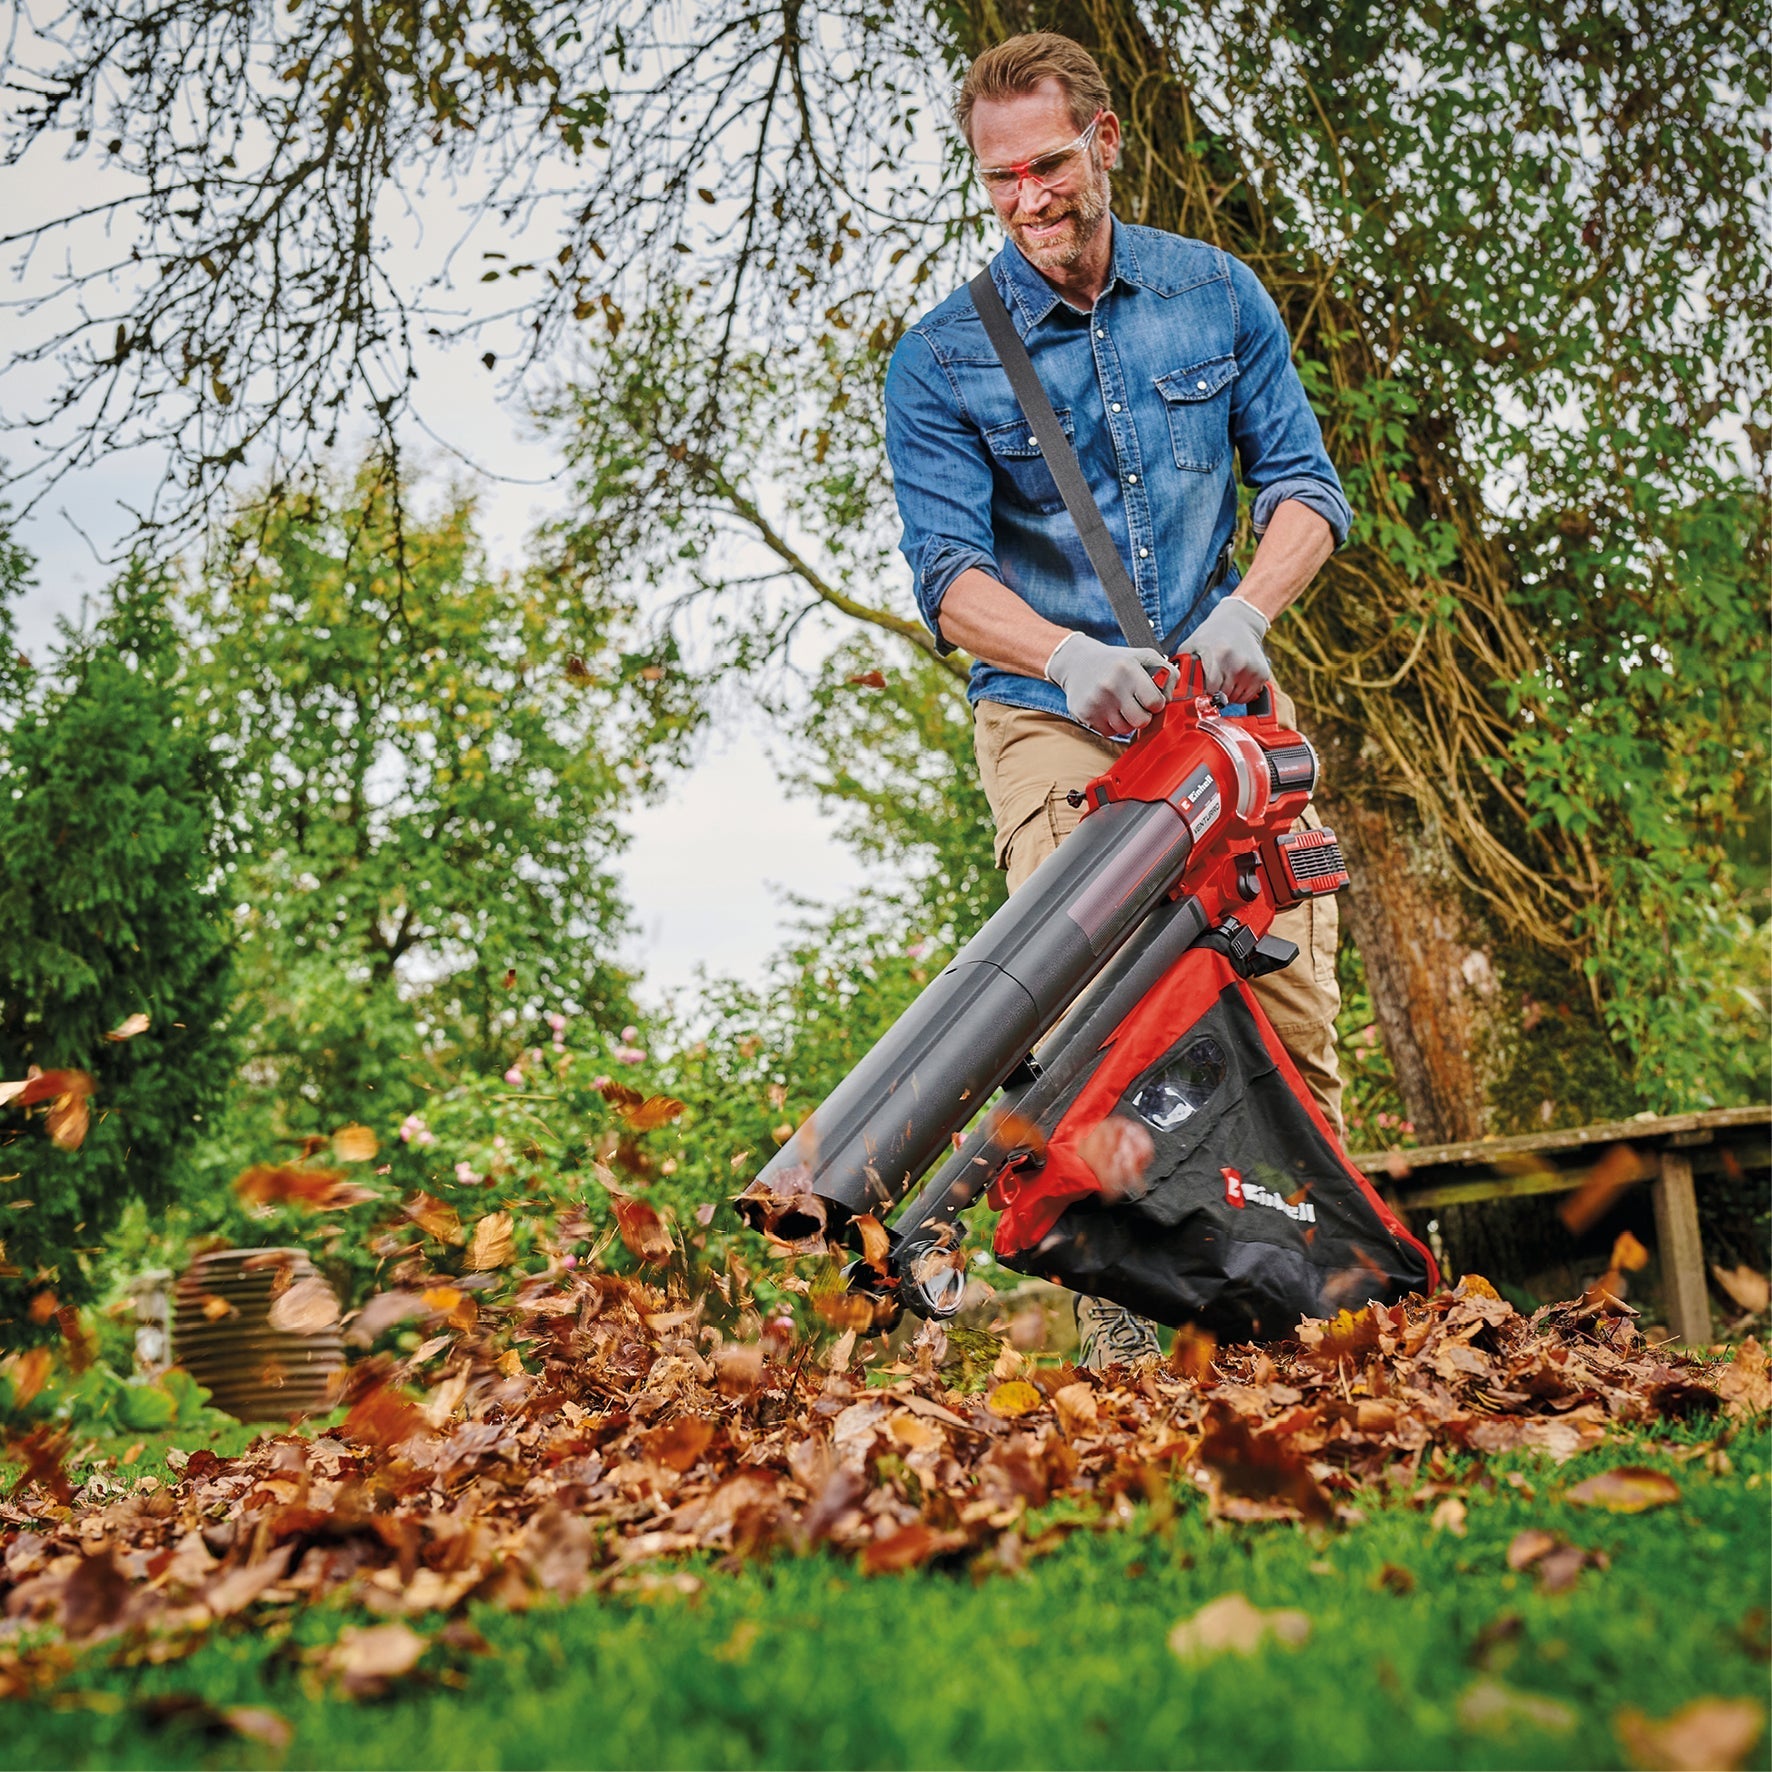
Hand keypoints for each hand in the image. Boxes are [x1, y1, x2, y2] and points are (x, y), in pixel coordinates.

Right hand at [1044, 632, 1172, 735]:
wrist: (1077, 662)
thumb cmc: (1115, 661)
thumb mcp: (1143, 656)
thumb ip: (1166, 672)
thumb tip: (1174, 695)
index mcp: (1128, 669)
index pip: (1155, 703)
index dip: (1156, 704)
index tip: (1151, 699)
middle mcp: (1111, 686)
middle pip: (1141, 721)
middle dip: (1143, 715)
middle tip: (1136, 705)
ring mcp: (1096, 702)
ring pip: (1125, 729)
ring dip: (1127, 721)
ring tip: (1120, 705)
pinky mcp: (1085, 714)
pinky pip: (1109, 732)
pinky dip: (1111, 724)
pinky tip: (1107, 709)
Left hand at [1183, 597, 1270, 702]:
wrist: (1239, 622)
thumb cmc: (1211, 636)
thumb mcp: (1191, 645)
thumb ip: (1182, 666)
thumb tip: (1173, 688)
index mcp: (1218, 655)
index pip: (1210, 690)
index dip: (1204, 692)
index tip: (1201, 689)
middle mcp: (1237, 663)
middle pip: (1223, 696)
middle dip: (1215, 693)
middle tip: (1213, 680)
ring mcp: (1252, 669)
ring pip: (1236, 699)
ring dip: (1228, 694)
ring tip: (1225, 677)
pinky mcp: (1262, 674)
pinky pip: (1248, 697)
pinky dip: (1241, 693)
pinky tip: (1236, 678)